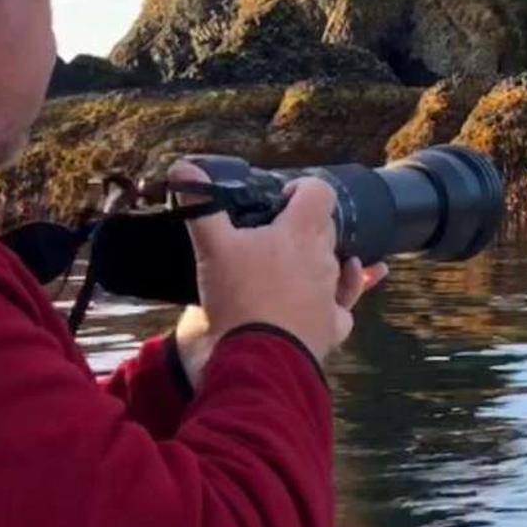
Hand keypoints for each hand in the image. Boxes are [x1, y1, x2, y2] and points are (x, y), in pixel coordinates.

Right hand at [166, 161, 388, 382]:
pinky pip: (343, 307)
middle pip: (326, 229)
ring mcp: (331, 294)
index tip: (283, 197)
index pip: (319, 193)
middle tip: (277, 233)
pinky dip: (342, 298)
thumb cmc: (239, 297)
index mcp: (302, 232)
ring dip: (319, 261)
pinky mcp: (332, 326)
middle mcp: (324, 259)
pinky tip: (334, 297)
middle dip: (305, 226)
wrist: (259, 358)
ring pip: (336, 267)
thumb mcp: (212, 247)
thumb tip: (182, 167)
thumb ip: (201, 207)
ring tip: (296, 264)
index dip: (304, 189)